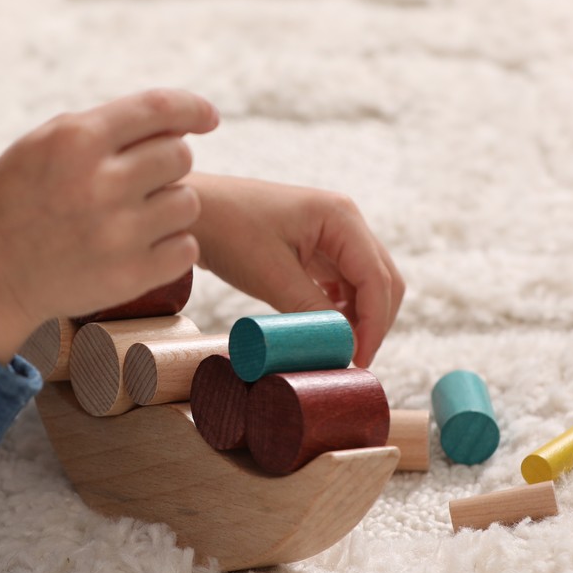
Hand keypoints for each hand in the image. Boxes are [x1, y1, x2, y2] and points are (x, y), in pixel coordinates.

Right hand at [0, 89, 218, 363]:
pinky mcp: (129, 275)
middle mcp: (99, 183)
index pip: (159, 109)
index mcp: (76, 141)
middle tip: (144, 178)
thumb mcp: (40, 146)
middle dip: (167, 162)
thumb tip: (174, 120)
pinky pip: (186, 248)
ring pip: (187, 202)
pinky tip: (143, 244)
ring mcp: (117, 233)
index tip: (209, 118)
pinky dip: (172, 245)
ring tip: (137, 213)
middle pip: (179, 155)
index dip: (193, 109)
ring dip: (170, 204)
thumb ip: (100, 126)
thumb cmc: (16, 201)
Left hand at [188, 174, 404, 366]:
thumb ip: (312, 310)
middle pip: (381, 280)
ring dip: (358, 317)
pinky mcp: (313, 248)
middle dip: (373, 322)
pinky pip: (341, 284)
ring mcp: (330, 234)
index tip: (359, 360)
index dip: (374, 323)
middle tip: (353, 360)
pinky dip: (340, 309)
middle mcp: (344, 221)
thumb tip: (345, 346)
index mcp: (341, 217)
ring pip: (364, 284)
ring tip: (337, 349)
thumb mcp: (271, 275)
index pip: (377, 278)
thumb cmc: (227, 231)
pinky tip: (325, 329)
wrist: (191, 212)